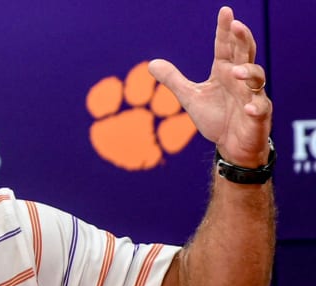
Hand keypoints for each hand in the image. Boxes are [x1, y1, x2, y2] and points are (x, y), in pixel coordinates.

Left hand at [148, 6, 271, 167]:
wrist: (232, 146)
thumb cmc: (216, 118)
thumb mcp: (190, 97)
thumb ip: (173, 79)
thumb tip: (151, 63)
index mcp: (224, 72)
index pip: (225, 46)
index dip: (225, 30)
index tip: (225, 11)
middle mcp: (240, 80)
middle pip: (245, 54)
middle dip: (243, 39)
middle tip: (237, 25)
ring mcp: (252, 96)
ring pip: (256, 78)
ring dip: (247, 72)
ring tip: (235, 72)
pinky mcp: (258, 116)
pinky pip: (259, 109)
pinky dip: (255, 107)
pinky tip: (248, 108)